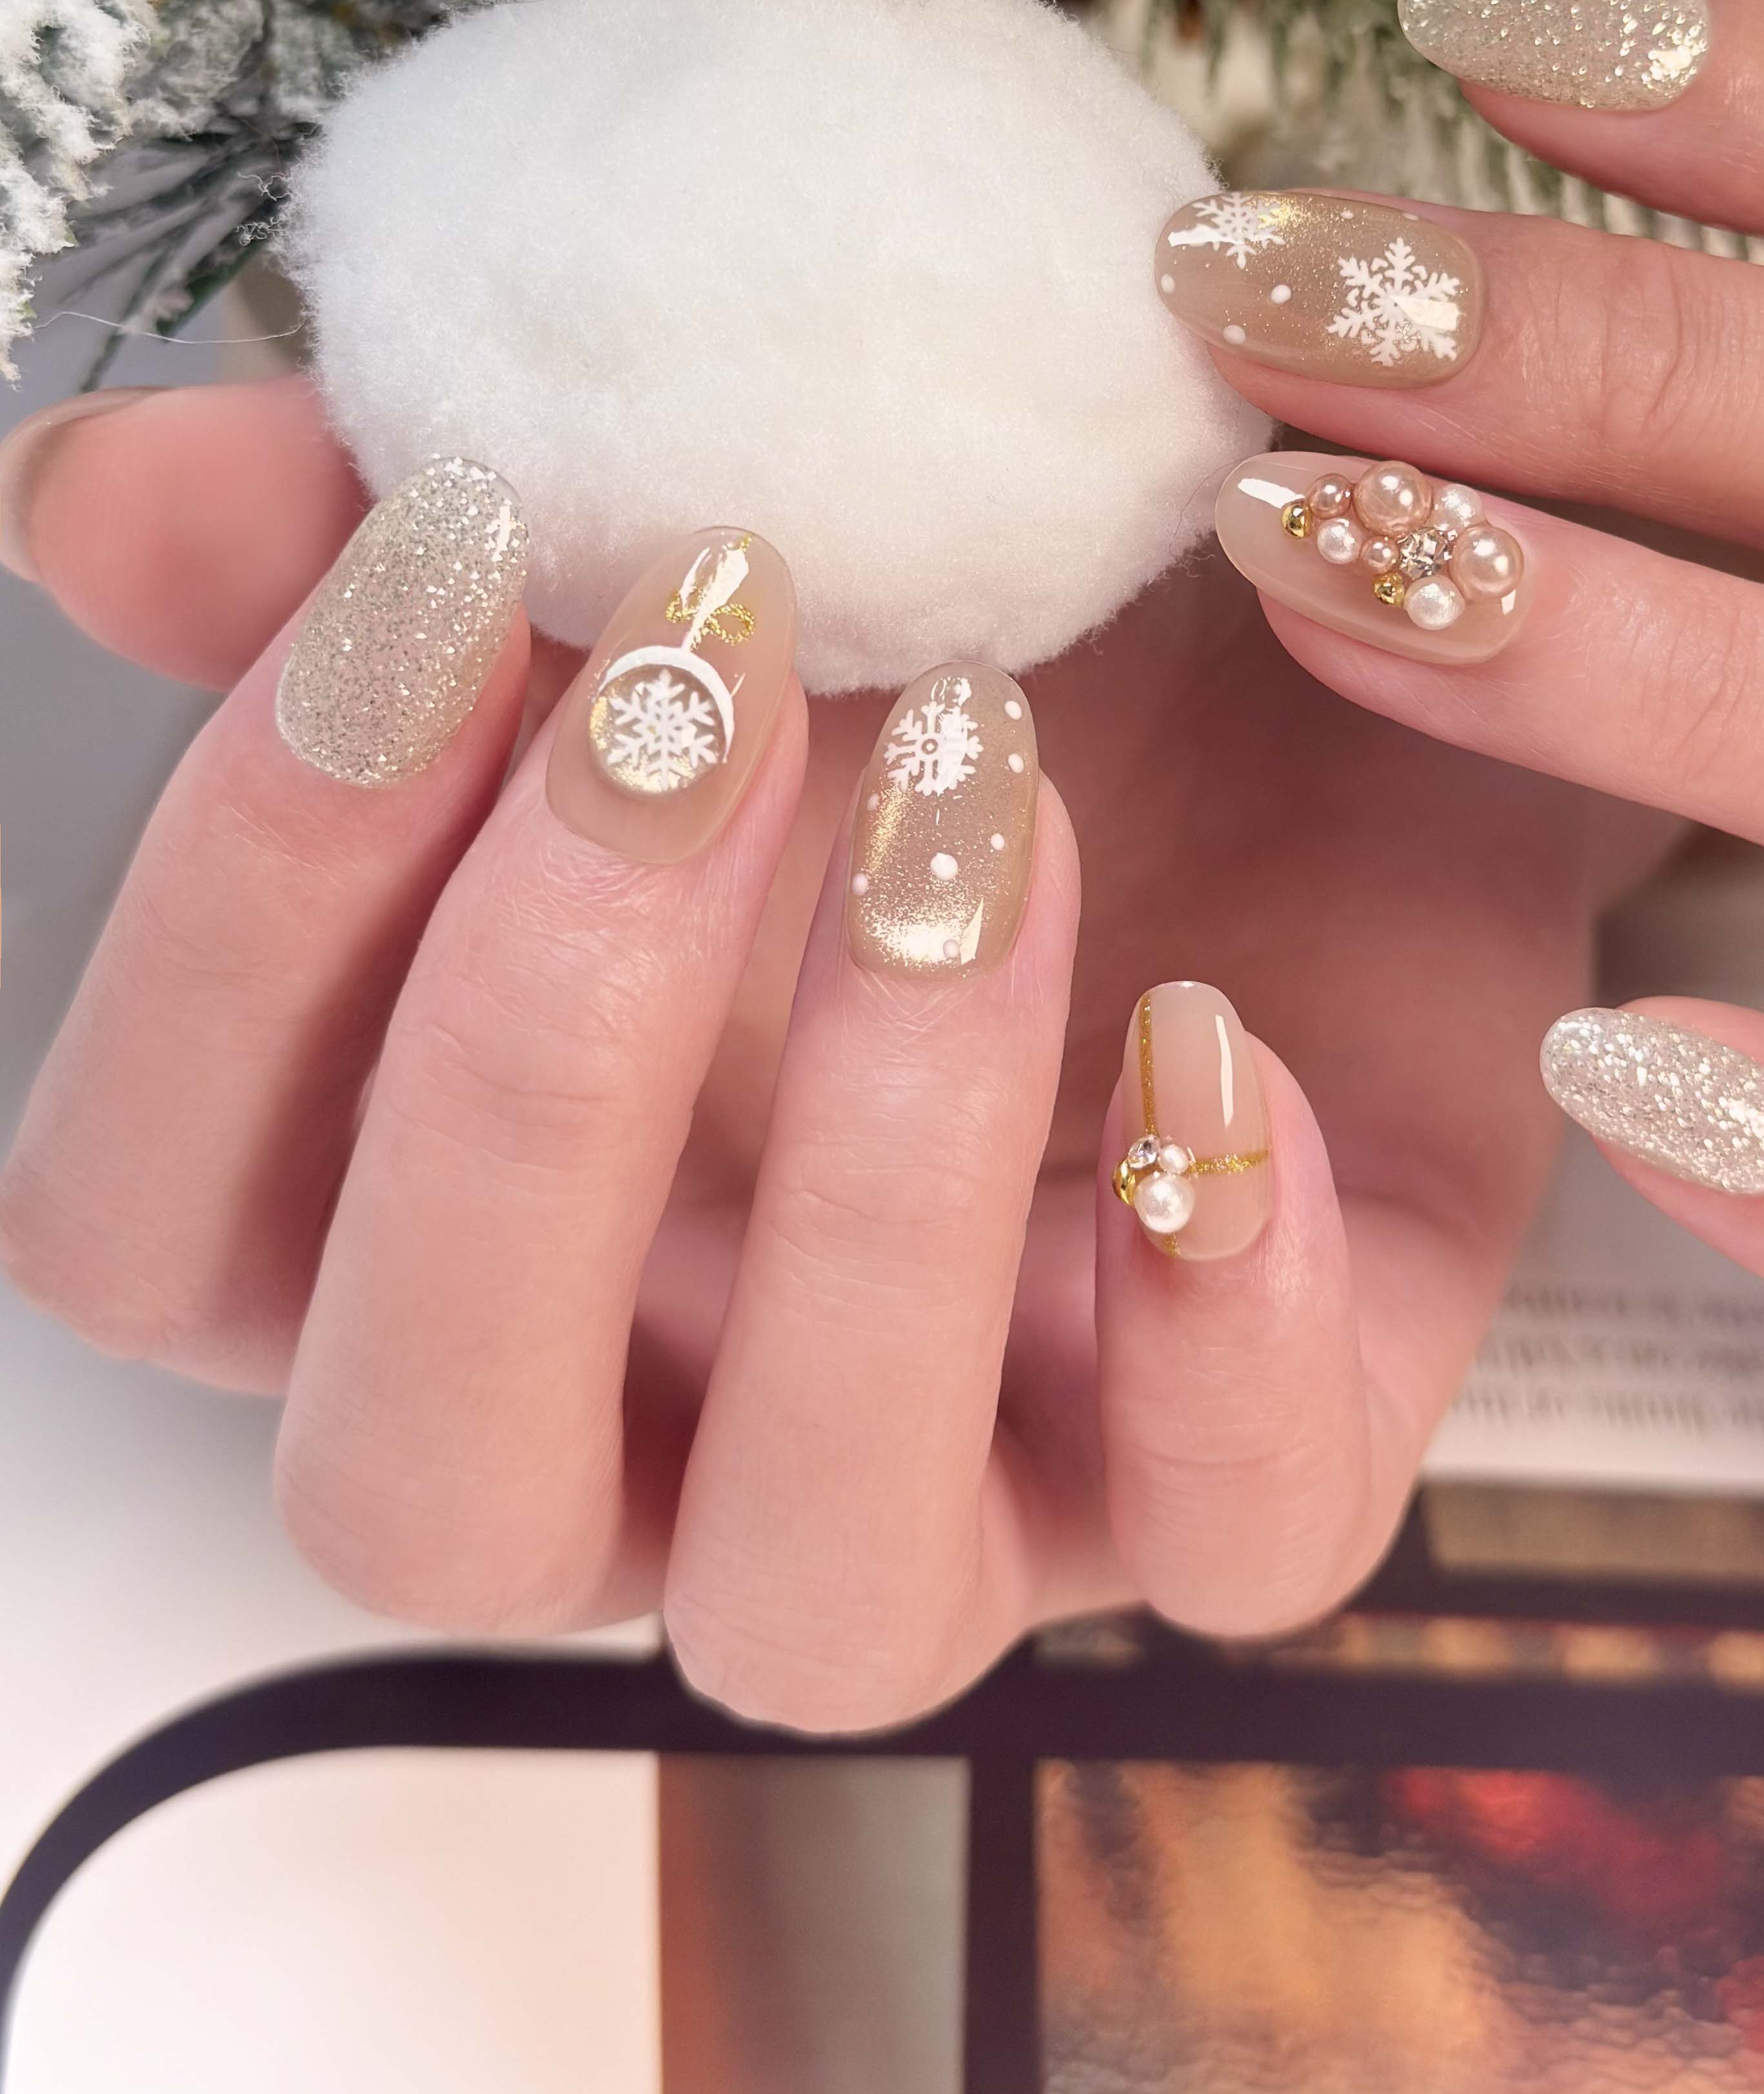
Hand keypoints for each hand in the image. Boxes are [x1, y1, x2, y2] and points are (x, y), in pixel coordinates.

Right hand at [0, 374, 1659, 1721]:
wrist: (1312, 660)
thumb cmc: (946, 618)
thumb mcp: (691, 539)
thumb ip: (378, 545)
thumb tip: (94, 500)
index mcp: (422, 1217)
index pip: (153, 1230)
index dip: (242, 922)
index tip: (448, 565)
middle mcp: (643, 1414)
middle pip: (416, 1485)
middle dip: (531, 1077)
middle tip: (707, 700)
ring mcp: (951, 1484)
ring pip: (809, 1593)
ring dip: (874, 1196)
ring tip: (990, 811)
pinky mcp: (1240, 1458)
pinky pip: (1223, 1547)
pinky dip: (1219, 1331)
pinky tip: (1219, 1041)